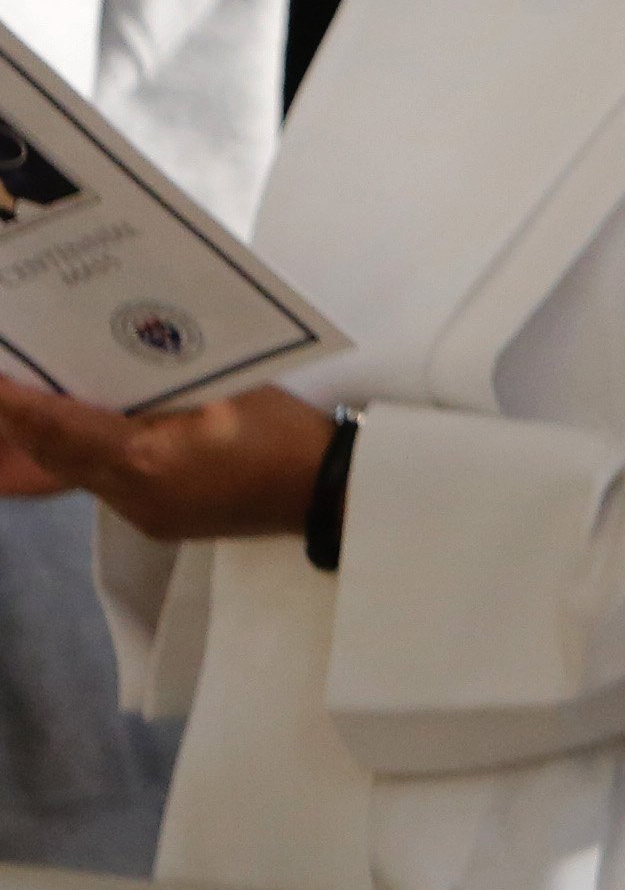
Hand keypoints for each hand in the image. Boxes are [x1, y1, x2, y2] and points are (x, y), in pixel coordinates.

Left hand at [0, 383, 334, 543]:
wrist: (328, 494)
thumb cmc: (284, 434)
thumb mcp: (223, 392)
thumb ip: (160, 385)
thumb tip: (109, 367)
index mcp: (145, 457)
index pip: (57, 425)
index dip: (14, 401)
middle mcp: (132, 494)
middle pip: (54, 455)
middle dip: (19, 420)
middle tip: (3, 384)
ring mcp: (143, 514)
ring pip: (74, 473)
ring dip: (48, 440)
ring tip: (26, 404)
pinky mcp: (157, 522)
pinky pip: (102, 486)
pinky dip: (83, 456)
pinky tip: (84, 433)